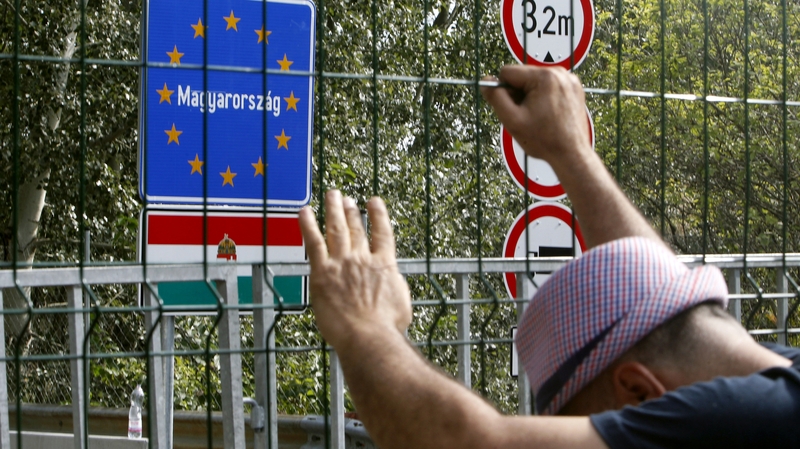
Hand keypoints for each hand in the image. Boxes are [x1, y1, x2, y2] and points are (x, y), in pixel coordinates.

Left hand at [298, 190, 411, 350]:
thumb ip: (395, 288)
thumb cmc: (388, 328)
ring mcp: (342, 264)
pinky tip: (305, 211)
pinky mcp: (322, 273)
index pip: (382, 234)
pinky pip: (314, 243)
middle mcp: (363, 259)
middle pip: (356, 229)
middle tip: (346, 199)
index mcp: (384, 265)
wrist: (369, 336)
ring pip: (336, 229)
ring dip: (333, 210)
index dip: (378, 215)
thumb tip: (393, 285)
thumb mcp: (402, 305)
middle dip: (351, 212)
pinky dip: (308, 225)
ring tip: (332, 195)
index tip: (373, 201)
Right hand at [481, 65, 590, 170]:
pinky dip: (545, 96)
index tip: (516, 109)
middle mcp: (559, 72)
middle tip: (528, 115)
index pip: (507, 72)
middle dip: (519, 94)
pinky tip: (549, 113)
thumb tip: (485, 81)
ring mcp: (568, 79)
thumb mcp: (512, 120)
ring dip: (531, 95)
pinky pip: (549, 85)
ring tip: (539, 115)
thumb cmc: (544, 140)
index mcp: (544, 76)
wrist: (571, 153)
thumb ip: (495, 98)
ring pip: (534, 80)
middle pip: (522, 75)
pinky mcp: (573, 86)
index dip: (505, 92)